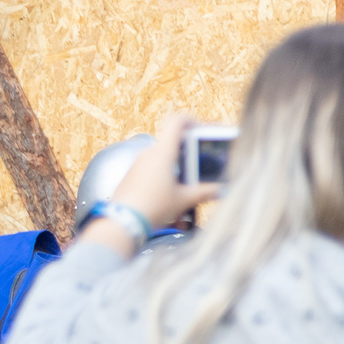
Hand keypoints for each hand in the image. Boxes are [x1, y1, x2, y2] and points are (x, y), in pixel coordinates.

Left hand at [85, 114, 220, 254]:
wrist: (122, 222)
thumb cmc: (153, 207)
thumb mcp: (184, 200)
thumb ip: (205, 192)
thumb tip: (221, 190)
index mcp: (163, 152)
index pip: (177, 122)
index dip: (192, 121)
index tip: (202, 131)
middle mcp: (149, 153)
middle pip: (172, 143)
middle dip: (189, 153)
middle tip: (201, 165)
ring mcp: (138, 163)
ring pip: (162, 157)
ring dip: (177, 166)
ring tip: (186, 185)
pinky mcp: (131, 175)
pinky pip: (151, 168)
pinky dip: (164, 175)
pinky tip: (169, 192)